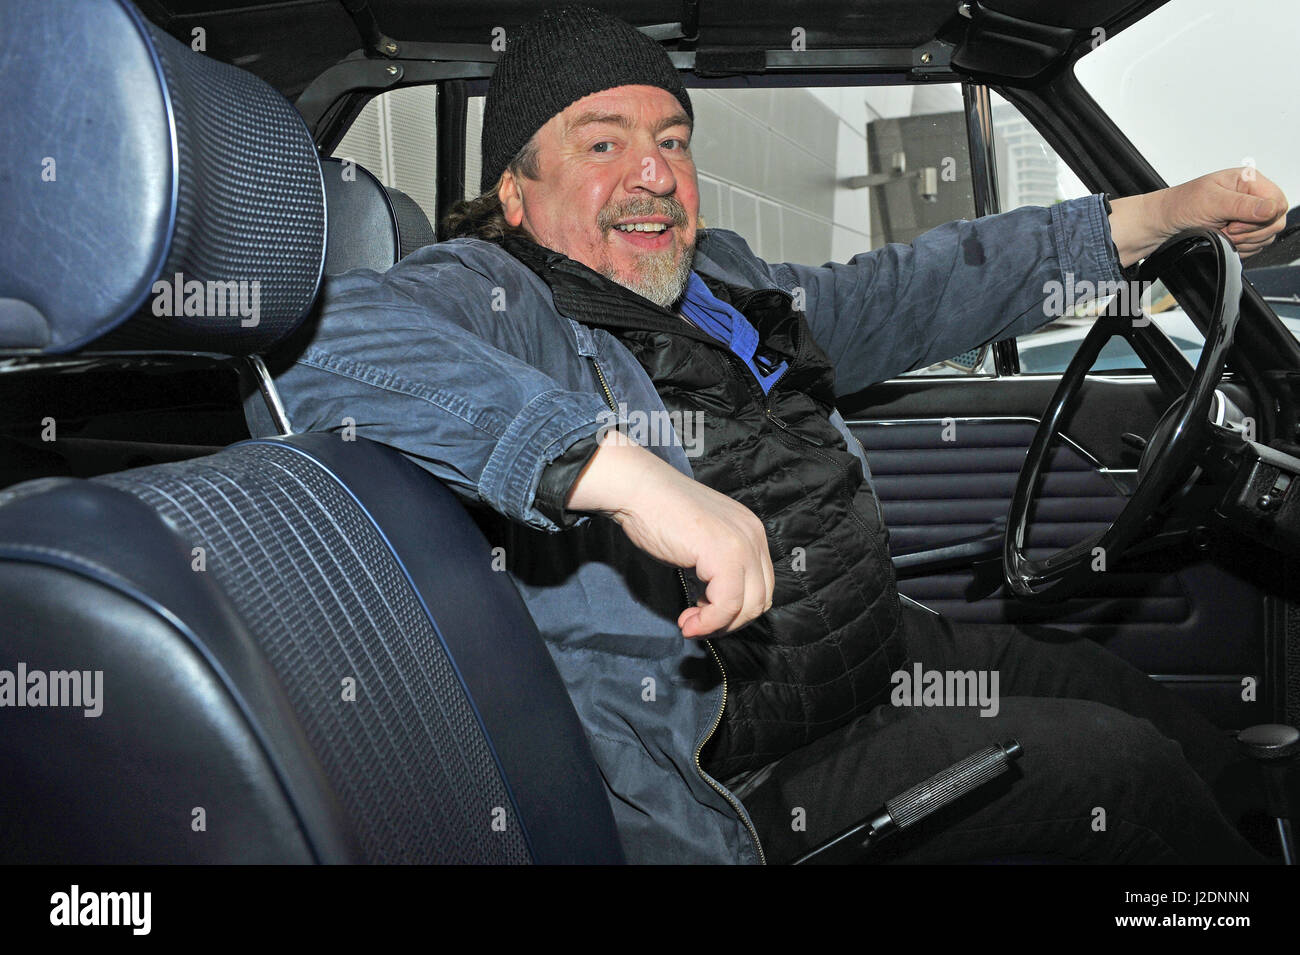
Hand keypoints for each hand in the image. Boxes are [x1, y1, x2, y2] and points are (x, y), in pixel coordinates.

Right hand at [565, 429, 774, 637]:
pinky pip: (727, 604)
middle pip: (760, 599)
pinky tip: (688, 621)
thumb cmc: (658, 513)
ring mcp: (742, 544)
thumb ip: (716, 567)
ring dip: (718, 624)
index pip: (761, 585)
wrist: (638, 489)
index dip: (735, 610)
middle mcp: (753, 535)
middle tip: (696, 623)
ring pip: (748, 606)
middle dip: (729, 621)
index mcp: (751, 531)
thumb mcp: (700, 543)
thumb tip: (717, 605)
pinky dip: (708, 622)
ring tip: (690, 623)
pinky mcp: (724, 554)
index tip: (703, 616)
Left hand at [1108, 167, 1288, 265]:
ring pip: (1266, 237)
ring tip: (1220, 232)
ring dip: (1241, 241)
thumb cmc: (1181, 206)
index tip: (1234, 223)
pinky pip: (1255, 247)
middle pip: (1275, 223)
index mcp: (1249, 181)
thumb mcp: (1211, 202)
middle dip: (1248, 232)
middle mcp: (1252, 197)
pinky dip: (1238, 248)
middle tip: (1224, 229)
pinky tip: (1221, 239)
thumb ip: (1243, 205)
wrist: (1163, 224)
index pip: (1278, 203)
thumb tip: (1271, 208)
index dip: (1261, 218)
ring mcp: (1249, 216)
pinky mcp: (1243, 233)